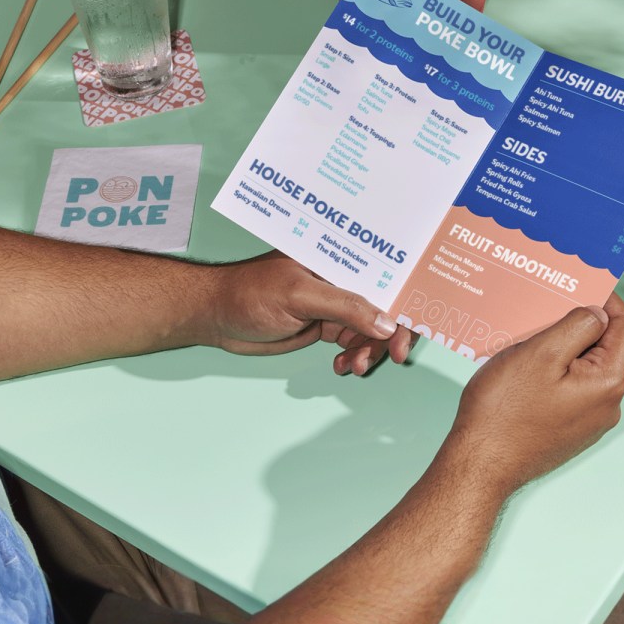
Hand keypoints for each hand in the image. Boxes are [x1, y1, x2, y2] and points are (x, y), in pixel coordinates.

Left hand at [211, 252, 411, 372]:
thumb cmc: (249, 292)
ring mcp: (333, 302)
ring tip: (354, 366)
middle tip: (391, 357)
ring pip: (369, 329)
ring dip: (369, 350)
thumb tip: (387, 323)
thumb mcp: (299, 296)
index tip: (407, 332)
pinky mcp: (323, 323)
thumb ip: (344, 307)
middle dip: (390, 333)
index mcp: (338, 257)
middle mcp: (340, 277)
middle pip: (383, 304)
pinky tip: (341, 366)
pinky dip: (353, 356)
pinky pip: (352, 341)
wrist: (217, 316)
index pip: (384, 274)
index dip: (404, 301)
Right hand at [445, 294, 623, 495]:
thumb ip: (576, 326)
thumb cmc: (504, 411)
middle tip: (542, 303)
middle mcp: (604, 403)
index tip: (578, 281)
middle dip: (573, 320)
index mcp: (607, 382)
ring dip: (557, 344)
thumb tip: (596, 311)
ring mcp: (585, 418)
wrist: (480, 460)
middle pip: (601, 345)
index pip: (622, 326)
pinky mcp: (565, 425)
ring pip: (580, 364)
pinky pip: (565, 384)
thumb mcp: (540, 353)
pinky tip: (520, 361)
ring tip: (525, 332)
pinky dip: (548, 366)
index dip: (603, 298)